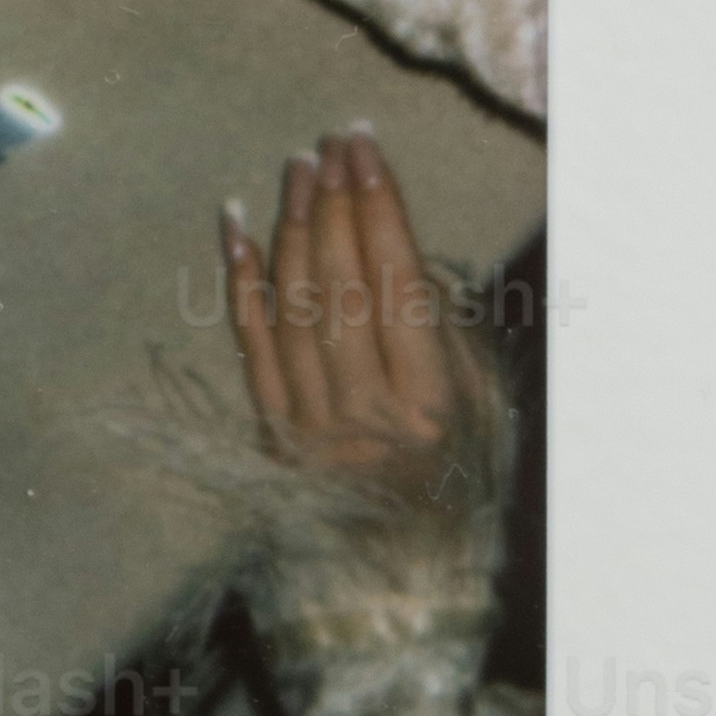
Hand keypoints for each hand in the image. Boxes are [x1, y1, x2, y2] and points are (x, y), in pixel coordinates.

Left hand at [222, 131, 498, 505]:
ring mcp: (311, 424)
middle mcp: (366, 413)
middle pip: (341, 284)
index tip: (367, 149)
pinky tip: (237, 225)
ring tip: (298, 166)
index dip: (380, 207)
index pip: (397, 281)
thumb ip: (444, 328)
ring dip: (292, 226)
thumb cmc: (458, 475)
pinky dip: (241, 279)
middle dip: (335, 202)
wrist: (404, 573)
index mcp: (429, 402)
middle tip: (331, 142)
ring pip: (294, 305)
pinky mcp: (272, 432)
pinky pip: (250, 343)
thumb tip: (401, 248)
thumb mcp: (478, 402)